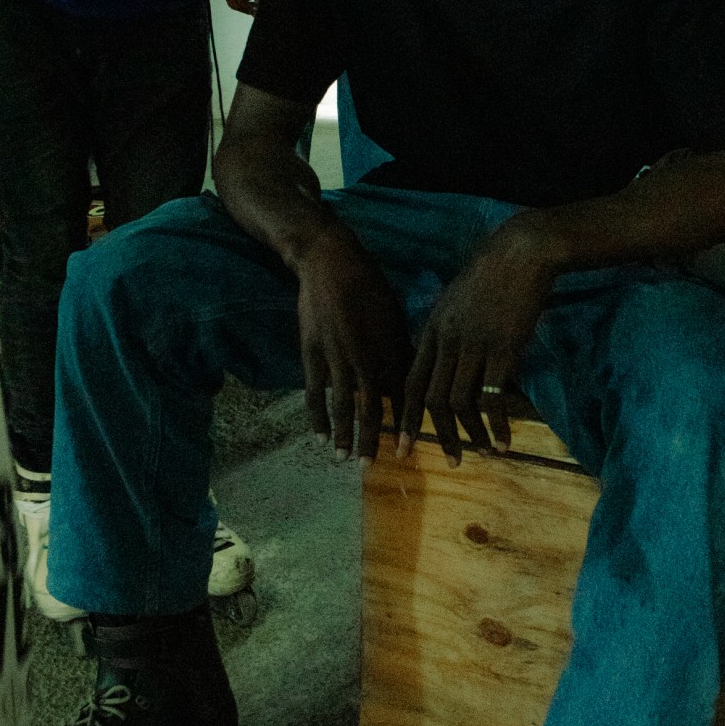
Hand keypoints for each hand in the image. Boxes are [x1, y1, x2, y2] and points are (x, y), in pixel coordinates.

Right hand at [294, 229, 413, 460]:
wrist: (328, 260)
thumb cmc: (369, 284)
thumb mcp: (393, 313)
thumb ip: (400, 348)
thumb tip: (413, 379)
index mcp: (388, 343)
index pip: (400, 393)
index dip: (405, 422)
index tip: (409, 448)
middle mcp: (364, 353)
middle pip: (372, 405)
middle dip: (374, 437)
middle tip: (375, 465)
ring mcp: (335, 354)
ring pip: (342, 403)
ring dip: (345, 434)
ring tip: (348, 458)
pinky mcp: (311, 351)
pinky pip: (315, 391)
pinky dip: (317, 416)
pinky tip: (321, 436)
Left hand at [398, 218, 553, 464]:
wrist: (521, 251)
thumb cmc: (493, 271)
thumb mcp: (458, 299)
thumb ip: (448, 329)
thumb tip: (447, 358)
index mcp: (433, 328)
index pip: (410, 381)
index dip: (404, 417)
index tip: (401, 445)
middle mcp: (447, 341)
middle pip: (431, 399)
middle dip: (437, 435)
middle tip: (450, 461)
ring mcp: (473, 346)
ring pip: (459, 403)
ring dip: (469, 434)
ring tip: (481, 453)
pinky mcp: (503, 350)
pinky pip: (492, 398)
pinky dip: (496, 426)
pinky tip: (504, 442)